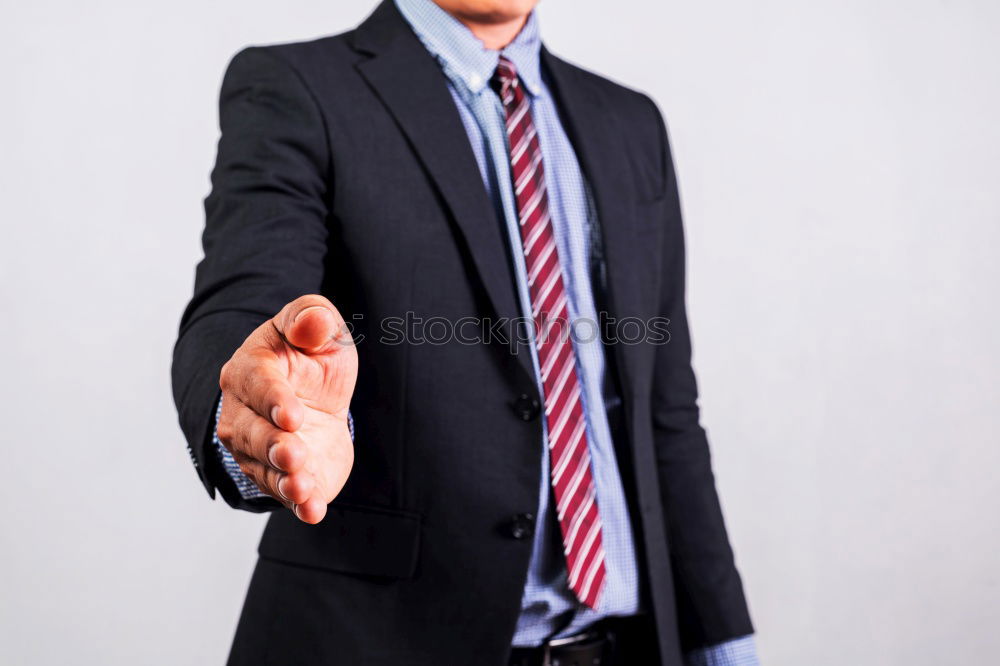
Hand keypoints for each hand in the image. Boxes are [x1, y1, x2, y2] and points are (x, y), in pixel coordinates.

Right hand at [217, 295, 357, 523]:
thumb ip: (313, 318)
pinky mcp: (280, 475)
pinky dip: (299, 504)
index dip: (273, 400)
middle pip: (254, 433)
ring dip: (284, 479)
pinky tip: (312, 511)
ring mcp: (257, 450)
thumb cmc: (309, 354)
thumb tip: (313, 322)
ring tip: (301, 486)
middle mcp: (243, 414)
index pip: (256, 385)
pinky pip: (284, 492)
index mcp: (250, 370)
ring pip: (265, 468)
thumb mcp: (318, 326)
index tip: (292, 416)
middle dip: (274, 446)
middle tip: (293, 454)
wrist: (316, 394)